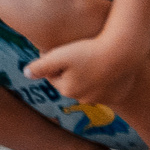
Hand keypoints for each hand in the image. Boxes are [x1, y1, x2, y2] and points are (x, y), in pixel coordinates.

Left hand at [24, 33, 149, 108]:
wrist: (124, 51)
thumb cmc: (89, 50)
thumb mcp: (59, 55)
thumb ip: (40, 66)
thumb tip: (25, 74)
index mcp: (67, 90)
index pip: (54, 76)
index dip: (55, 61)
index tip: (61, 49)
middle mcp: (84, 100)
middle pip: (72, 83)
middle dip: (72, 71)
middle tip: (79, 52)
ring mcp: (103, 100)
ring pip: (90, 87)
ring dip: (89, 76)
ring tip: (95, 58)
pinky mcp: (118, 96)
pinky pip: (108, 89)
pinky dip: (106, 80)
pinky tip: (108, 67)